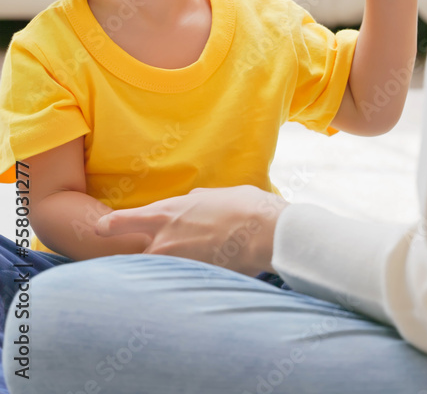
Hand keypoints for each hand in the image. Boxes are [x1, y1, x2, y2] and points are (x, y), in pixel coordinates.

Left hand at [95, 185, 287, 276]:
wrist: (264, 232)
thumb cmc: (242, 206)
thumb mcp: (210, 196)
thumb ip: (192, 204)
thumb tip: (190, 207)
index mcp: (165, 214)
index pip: (122, 222)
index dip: (109, 227)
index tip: (98, 228)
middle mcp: (164, 241)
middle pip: (136, 256)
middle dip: (137, 259)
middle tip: (136, 264)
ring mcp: (177, 265)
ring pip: (157, 273)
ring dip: (160, 275)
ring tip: (166, 280)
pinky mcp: (193, 282)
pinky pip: (178, 286)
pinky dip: (181, 287)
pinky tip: (188, 293)